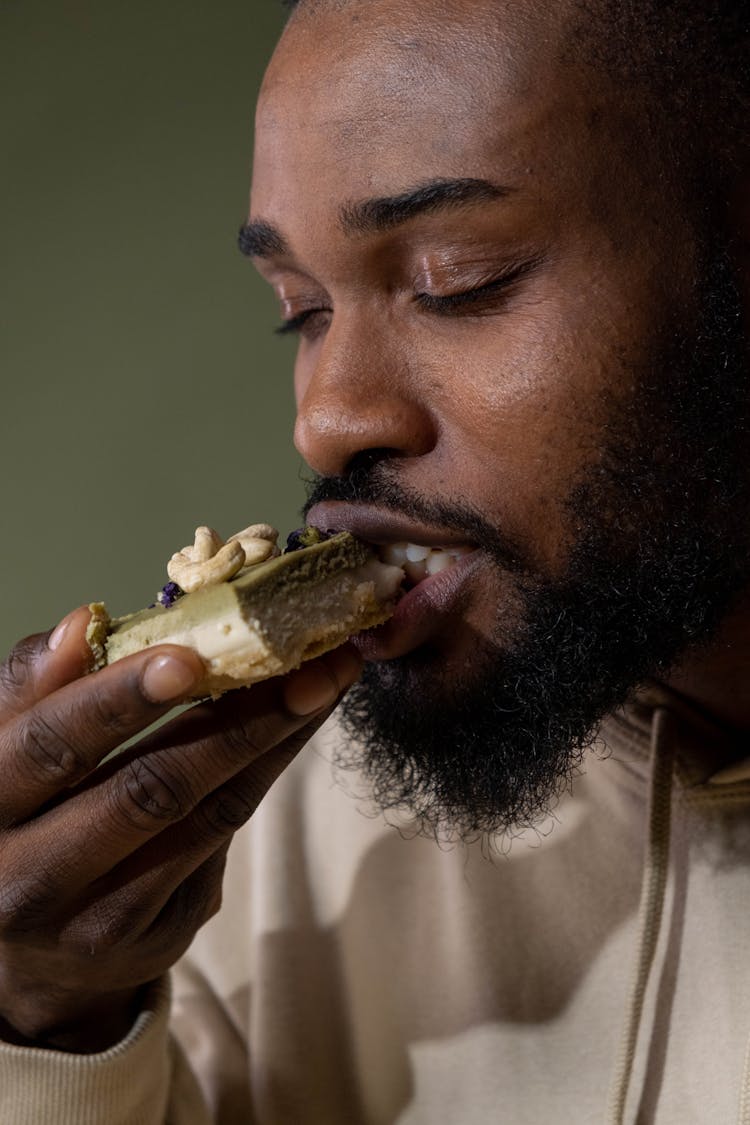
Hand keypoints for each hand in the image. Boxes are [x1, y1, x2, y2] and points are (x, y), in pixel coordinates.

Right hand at [0, 607, 360, 1052]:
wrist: (32, 955)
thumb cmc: (22, 817)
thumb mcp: (6, 749)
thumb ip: (33, 688)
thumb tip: (82, 621)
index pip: (50, 746)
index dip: (116, 698)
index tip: (187, 652)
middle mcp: (30, 878)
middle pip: (142, 790)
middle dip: (229, 717)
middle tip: (295, 657)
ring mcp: (97, 919)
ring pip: (202, 813)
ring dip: (274, 736)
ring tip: (324, 678)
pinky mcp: (155, 935)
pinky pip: (222, 839)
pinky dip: (267, 772)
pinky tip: (300, 724)